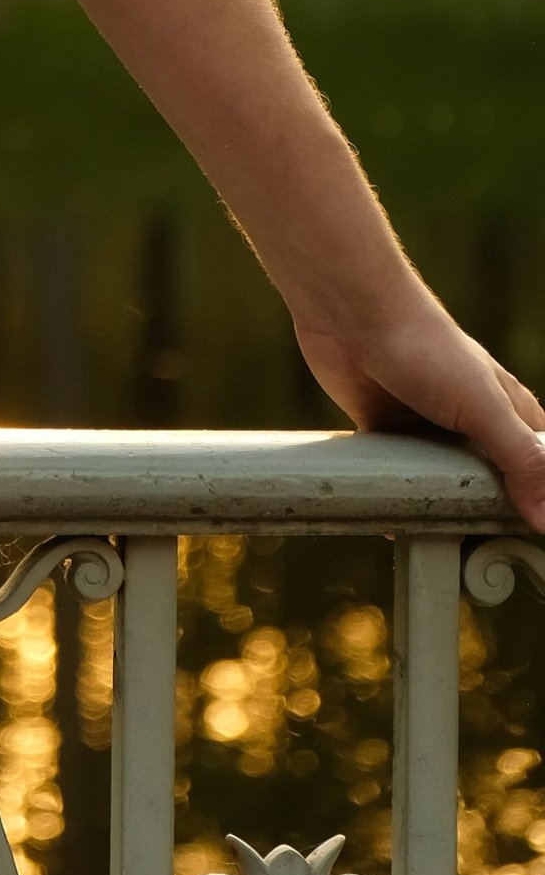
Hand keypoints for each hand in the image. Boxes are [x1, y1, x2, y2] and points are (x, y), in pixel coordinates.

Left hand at [293, 277, 544, 528]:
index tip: (533, 540)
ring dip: (444, 511)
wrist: (350, 313)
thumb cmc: (424, 344)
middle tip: (485, 561)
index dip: (540, 503)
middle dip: (491, 517)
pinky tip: (398, 526)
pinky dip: (401, 501)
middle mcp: (472, 424)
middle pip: (493, 485)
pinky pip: (400, 479)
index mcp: (508, 412)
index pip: (539, 468)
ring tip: (443, 549)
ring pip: (446, 485)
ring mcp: (428, 429)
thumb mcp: (482, 405)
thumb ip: (519, 460)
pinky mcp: (388, 433)